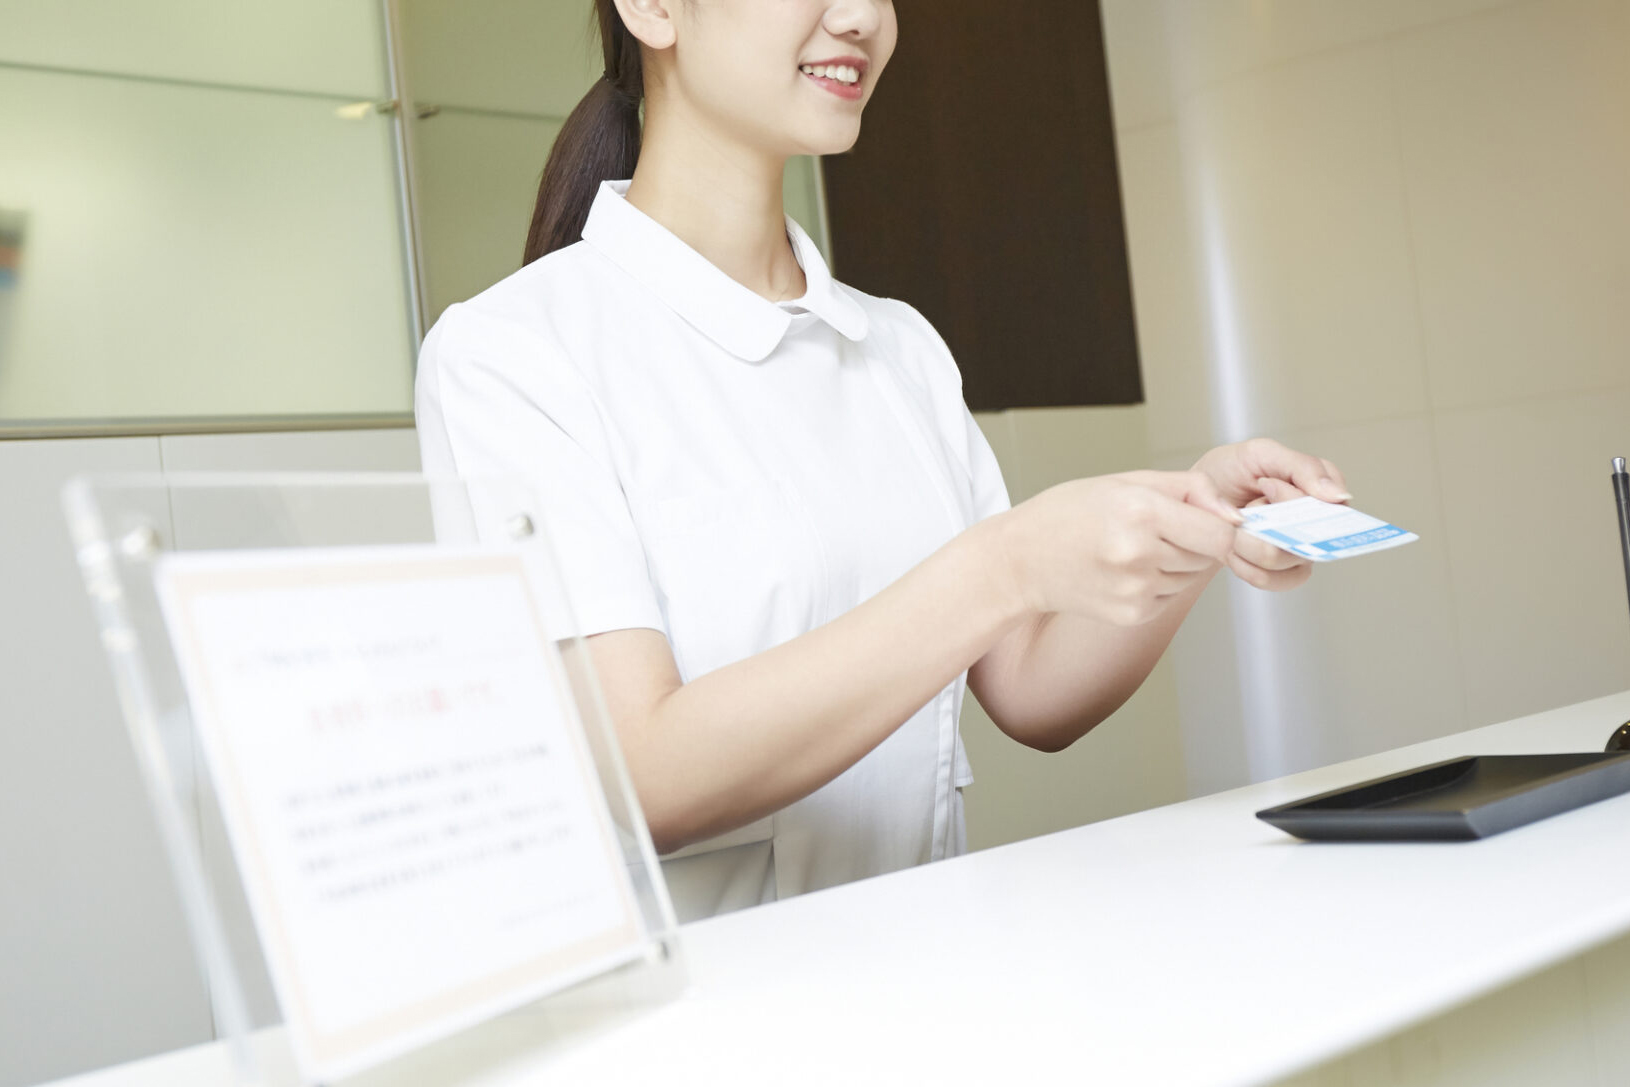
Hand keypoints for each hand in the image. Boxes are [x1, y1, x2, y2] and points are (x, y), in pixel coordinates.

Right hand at [996, 471, 1241, 626]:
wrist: (1020, 560)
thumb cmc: (1068, 513)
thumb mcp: (1125, 481)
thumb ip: (1189, 489)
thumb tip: (1235, 515)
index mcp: (1141, 512)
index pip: (1220, 533)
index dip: (1228, 529)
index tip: (1224, 524)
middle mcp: (1140, 554)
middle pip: (1208, 555)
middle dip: (1194, 540)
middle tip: (1153, 528)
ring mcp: (1136, 590)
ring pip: (1189, 576)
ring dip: (1175, 562)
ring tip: (1131, 548)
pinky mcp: (1132, 614)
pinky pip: (1169, 597)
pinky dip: (1157, 583)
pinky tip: (1121, 571)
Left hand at [1190, 438, 1351, 591]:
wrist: (1194, 501)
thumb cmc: (1229, 473)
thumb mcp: (1261, 454)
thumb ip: (1303, 467)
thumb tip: (1339, 496)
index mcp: (1318, 487)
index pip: (1334, 500)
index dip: (1297, 497)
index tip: (1266, 487)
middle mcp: (1316, 520)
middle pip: (1315, 533)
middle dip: (1271, 520)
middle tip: (1246, 507)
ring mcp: (1301, 548)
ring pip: (1291, 558)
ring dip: (1253, 543)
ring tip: (1235, 528)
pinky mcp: (1283, 572)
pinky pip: (1279, 581)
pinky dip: (1250, 568)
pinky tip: (1234, 552)